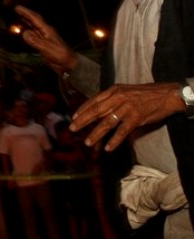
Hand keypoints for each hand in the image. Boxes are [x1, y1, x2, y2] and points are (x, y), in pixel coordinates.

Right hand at [14, 5, 77, 74]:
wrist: (68, 63)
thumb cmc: (60, 55)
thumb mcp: (48, 48)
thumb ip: (36, 41)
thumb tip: (24, 33)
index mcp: (47, 30)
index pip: (35, 19)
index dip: (26, 13)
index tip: (17, 8)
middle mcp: (45, 31)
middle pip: (35, 20)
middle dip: (26, 14)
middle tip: (17, 9)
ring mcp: (45, 37)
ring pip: (34, 26)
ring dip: (26, 21)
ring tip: (19, 17)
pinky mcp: (43, 43)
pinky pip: (34, 34)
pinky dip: (28, 30)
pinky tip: (25, 31)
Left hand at [69, 82, 183, 150]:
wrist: (166, 95)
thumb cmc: (145, 94)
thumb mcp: (125, 90)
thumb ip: (112, 98)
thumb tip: (99, 108)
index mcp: (114, 90)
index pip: (94, 100)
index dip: (83, 109)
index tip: (73, 117)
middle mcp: (118, 98)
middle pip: (96, 111)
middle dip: (83, 121)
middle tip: (72, 129)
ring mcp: (127, 108)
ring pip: (107, 123)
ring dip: (96, 134)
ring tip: (87, 142)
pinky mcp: (136, 118)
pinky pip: (122, 131)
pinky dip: (114, 140)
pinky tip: (108, 148)